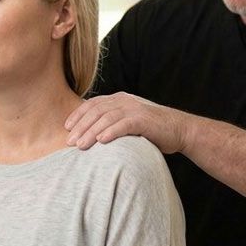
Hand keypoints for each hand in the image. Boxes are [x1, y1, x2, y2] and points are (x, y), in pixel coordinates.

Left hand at [64, 92, 189, 152]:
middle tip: (68, 142)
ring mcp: (134, 109)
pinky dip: (111, 132)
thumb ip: (112, 123)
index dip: (77, 115)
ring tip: (80, 146)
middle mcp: (125, 101)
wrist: (179, 130)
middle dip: (80, 126)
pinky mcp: (144, 120)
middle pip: (96, 111)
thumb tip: (91, 136)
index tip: (66, 128)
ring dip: (91, 132)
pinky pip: (123, 124)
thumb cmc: (151, 130)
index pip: (93, 104)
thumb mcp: (128, 122)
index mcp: (119, 99)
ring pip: (106, 118)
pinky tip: (101, 141)